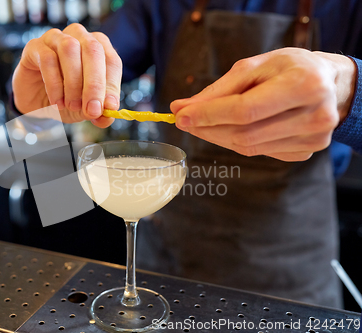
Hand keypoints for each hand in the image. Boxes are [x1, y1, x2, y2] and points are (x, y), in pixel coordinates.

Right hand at [12, 24, 121, 127]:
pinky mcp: (35, 46)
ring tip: (71, 105)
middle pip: (93, 50)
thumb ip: (99, 112)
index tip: (109, 107)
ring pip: (70, 49)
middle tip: (91, 109)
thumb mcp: (85, 109)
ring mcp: (55, 38)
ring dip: (73, 83)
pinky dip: (54, 84)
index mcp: (98, 49)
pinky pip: (47, 59)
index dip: (112, 84)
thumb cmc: (65, 99)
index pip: (112, 61)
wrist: (36, 103)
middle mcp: (79, 37)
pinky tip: (57, 102)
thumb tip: (108, 115)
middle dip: (94, 84)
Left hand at [171, 48, 356, 160]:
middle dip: (207, 128)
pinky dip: (237, 142)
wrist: (330, 84)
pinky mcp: (306, 153)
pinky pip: (259, 152)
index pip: (245, 110)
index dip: (209, 115)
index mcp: (303, 85)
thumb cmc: (290, 68)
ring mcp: (312, 139)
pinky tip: (231, 129)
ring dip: (217, 137)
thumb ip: (219, 89)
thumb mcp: (256, 66)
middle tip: (184, 120)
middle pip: (244, 134)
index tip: (180, 115)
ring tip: (202, 123)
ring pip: (248, 147)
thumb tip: (182, 107)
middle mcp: (314, 116)